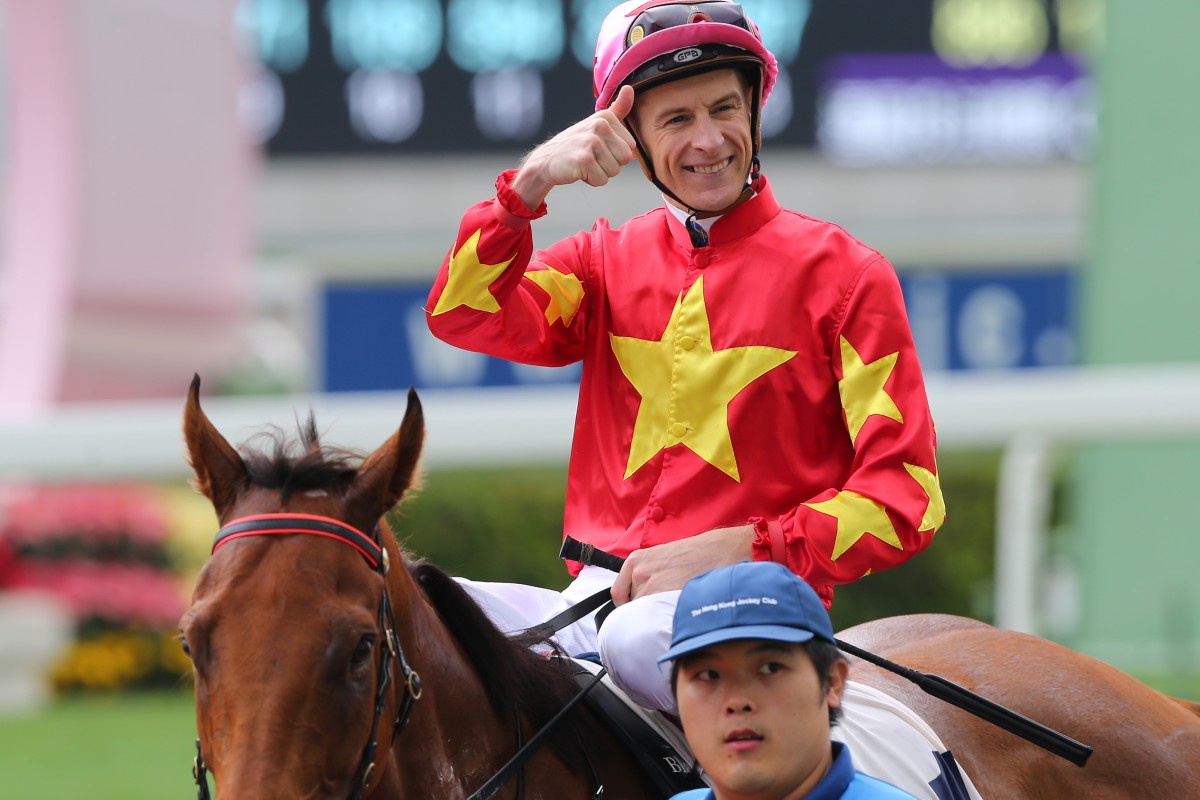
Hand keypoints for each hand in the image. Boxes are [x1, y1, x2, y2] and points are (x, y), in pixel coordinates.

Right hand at [512, 85, 636, 209]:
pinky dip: (591, 180)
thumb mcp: (596, 123)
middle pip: (625, 159)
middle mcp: (599, 126)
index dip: (615, 153)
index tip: (598, 149)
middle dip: (610, 164)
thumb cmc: (574, 145)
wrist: (545, 160)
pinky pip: (602, 180)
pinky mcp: (584, 160)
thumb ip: (617, 109)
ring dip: (600, 172)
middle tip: (591, 157)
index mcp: (606, 117)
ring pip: (614, 171)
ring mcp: (591, 142)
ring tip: (585, 163)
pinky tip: (579, 170)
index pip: (630, 147)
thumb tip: (629, 88)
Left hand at [610, 525, 755, 604]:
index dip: (629, 605)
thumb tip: (637, 598)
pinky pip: (657, 616)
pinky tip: (676, 610)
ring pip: (645, 613)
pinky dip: (664, 617)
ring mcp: (651, 585)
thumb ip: (646, 575)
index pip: (618, 594)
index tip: (636, 610)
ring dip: (656, 614)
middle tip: (662, 606)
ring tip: (674, 604)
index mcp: (635, 560)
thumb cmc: (693, 554)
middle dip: (645, 608)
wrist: (718, 551)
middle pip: (632, 605)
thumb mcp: (661, 558)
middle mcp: (639, 573)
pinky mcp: (665, 596)